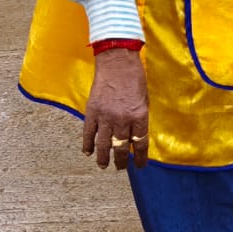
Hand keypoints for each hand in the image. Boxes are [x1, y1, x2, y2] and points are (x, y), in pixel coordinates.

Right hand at [82, 49, 149, 169]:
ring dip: (103, 157)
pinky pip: (88, 133)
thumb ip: (140, 119)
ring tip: (104, 165)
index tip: (140, 166)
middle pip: (121, 147)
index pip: (140, 144)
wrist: (117, 63)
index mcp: (139, 116)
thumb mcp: (145, 100)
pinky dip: (87, 144)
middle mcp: (122, 120)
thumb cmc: (135, 79)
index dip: (140, 157)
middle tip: (120, 167)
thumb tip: (136, 136)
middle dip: (121, 161)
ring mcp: (105, 117)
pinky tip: (87, 152)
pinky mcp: (92, 112)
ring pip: (103, 144)